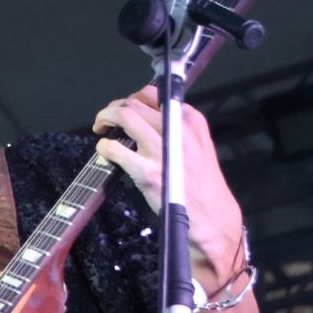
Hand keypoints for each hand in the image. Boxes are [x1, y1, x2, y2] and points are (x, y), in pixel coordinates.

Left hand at [92, 86, 246, 286]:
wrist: (212, 217)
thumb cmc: (202, 185)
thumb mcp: (197, 146)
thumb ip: (175, 130)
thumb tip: (145, 118)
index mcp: (190, 120)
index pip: (154, 94)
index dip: (131, 98)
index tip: (123, 108)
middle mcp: (177, 129)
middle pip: (134, 103)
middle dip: (113, 108)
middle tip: (105, 119)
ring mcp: (162, 149)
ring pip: (124, 116)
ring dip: (104, 118)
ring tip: (100, 129)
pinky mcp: (148, 171)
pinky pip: (115, 149)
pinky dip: (103, 147)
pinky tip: (104, 152)